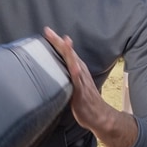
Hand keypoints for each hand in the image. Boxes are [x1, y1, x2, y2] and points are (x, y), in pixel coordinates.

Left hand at [42, 26, 138, 146]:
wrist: (99, 116)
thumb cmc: (85, 102)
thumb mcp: (72, 86)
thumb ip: (64, 77)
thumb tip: (51, 72)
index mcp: (77, 69)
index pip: (65, 52)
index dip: (56, 42)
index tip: (46, 31)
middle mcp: (80, 71)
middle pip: (68, 53)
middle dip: (59, 42)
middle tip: (48, 30)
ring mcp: (82, 80)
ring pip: (74, 63)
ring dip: (69, 52)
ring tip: (63, 40)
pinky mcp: (82, 92)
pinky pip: (79, 80)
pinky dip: (76, 71)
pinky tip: (74, 66)